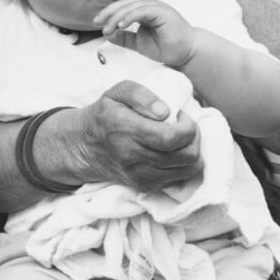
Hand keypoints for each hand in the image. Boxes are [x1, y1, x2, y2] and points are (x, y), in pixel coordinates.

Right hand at [73, 80, 201, 190]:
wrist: (85, 147)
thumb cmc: (105, 114)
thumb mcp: (117, 92)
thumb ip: (141, 95)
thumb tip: (166, 112)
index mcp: (126, 130)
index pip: (172, 137)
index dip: (187, 125)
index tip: (180, 115)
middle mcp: (134, 157)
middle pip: (187, 155)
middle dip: (194, 137)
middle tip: (183, 125)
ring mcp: (141, 176)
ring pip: (189, 169)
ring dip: (192, 150)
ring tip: (179, 137)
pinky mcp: (146, 187)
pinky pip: (180, 178)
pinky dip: (184, 164)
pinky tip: (172, 150)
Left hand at [93, 0, 195, 67]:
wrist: (187, 54)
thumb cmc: (166, 48)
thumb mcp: (139, 44)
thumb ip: (124, 38)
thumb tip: (108, 34)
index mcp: (143, 12)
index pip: (124, 4)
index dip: (110, 4)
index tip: (97, 10)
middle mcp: (148, 6)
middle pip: (123, 4)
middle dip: (108, 12)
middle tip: (96, 22)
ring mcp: (155, 7)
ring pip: (130, 7)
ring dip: (116, 17)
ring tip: (106, 28)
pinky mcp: (161, 11)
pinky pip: (141, 11)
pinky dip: (129, 17)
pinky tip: (121, 25)